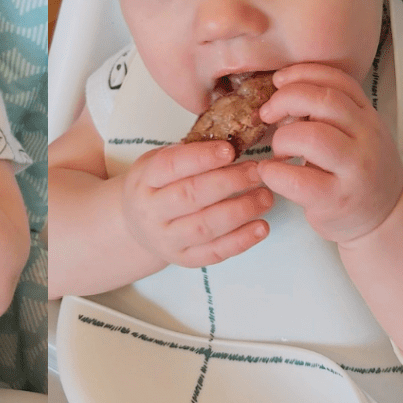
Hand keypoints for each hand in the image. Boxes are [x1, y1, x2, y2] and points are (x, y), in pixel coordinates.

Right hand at [121, 139, 273, 267]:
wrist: (137, 226)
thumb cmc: (157, 186)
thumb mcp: (159, 162)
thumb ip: (188, 154)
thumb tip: (232, 143)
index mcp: (145, 180)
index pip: (171, 166)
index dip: (202, 157)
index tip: (230, 150)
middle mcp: (151, 211)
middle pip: (191, 196)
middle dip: (228, 182)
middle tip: (257, 172)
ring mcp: (166, 239)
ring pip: (205, 227)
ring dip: (240, 211)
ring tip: (265, 197)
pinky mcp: (183, 259)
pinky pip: (214, 253)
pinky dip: (241, 241)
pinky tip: (261, 227)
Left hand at [255, 62, 402, 243]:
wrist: (385, 217)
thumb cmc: (357, 172)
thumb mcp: (355, 134)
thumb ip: (330, 112)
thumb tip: (282, 92)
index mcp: (368, 117)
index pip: (338, 80)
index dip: (303, 73)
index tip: (279, 80)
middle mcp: (366, 139)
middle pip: (323, 101)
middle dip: (285, 99)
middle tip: (268, 114)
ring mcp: (354, 170)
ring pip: (310, 137)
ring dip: (281, 138)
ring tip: (279, 150)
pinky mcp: (336, 199)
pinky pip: (296, 179)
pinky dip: (273, 173)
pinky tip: (272, 173)